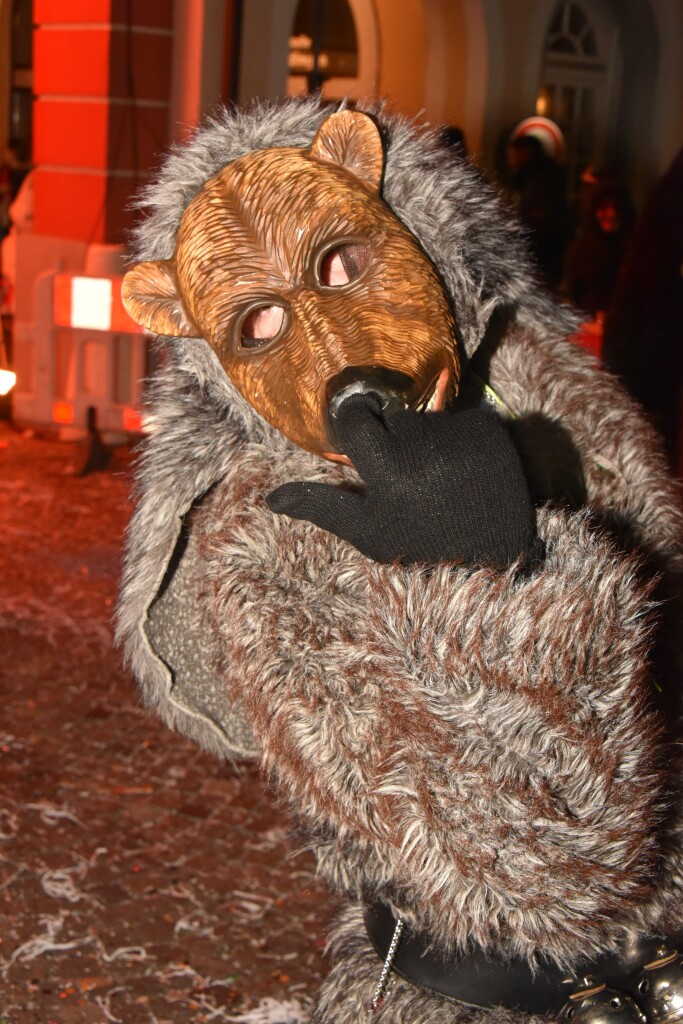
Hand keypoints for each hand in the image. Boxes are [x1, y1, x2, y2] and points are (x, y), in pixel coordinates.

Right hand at [267, 394, 539, 567]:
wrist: (498, 551)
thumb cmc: (423, 546)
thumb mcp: (369, 533)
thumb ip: (322, 507)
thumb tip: (270, 498)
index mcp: (389, 472)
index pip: (354, 418)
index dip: (357, 424)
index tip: (366, 439)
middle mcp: (423, 445)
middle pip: (391, 418)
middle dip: (395, 438)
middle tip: (411, 474)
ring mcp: (459, 433)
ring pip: (426, 419)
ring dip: (428, 440)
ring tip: (440, 478)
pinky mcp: (488, 427)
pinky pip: (458, 419)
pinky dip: (458, 439)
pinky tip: (465, 470)